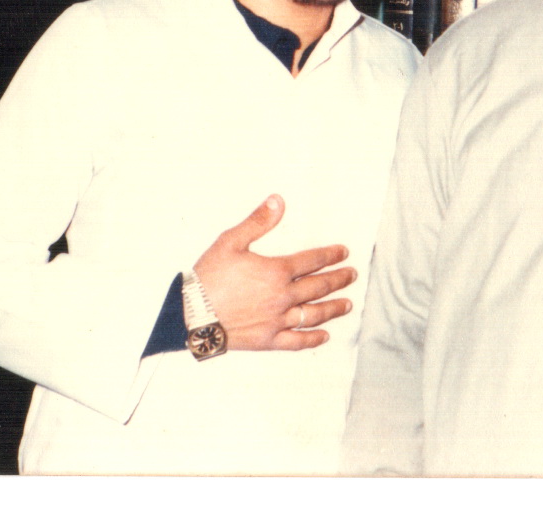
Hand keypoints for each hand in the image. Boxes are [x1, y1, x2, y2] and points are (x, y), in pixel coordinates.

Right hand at [192, 194, 356, 350]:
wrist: (190, 315)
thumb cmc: (208, 277)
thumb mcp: (231, 241)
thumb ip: (258, 222)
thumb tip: (278, 200)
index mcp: (276, 271)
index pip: (312, 261)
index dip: (331, 255)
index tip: (344, 252)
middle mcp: (282, 297)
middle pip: (318, 287)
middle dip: (338, 280)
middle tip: (352, 275)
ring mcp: (277, 320)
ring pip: (314, 314)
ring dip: (333, 308)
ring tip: (347, 304)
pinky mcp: (268, 340)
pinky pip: (296, 341)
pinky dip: (312, 338)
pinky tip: (324, 335)